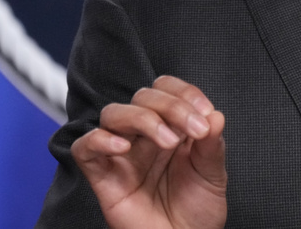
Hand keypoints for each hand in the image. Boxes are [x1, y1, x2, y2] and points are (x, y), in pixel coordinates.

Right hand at [71, 76, 226, 228]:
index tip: (204, 113)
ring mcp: (123, 154)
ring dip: (142, 119)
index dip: (184, 92)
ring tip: (167, 142)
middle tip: (193, 132)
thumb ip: (212, 144)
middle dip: (171, 107)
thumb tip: (215, 115)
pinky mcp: (103, 176)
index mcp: (172, 127)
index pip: (166, 89)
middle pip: (143, 97)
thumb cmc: (197, 211)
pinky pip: (84, 148)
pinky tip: (123, 147)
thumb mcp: (213, 175)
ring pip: (114, 113)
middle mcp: (145, 136)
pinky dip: (99, 139)